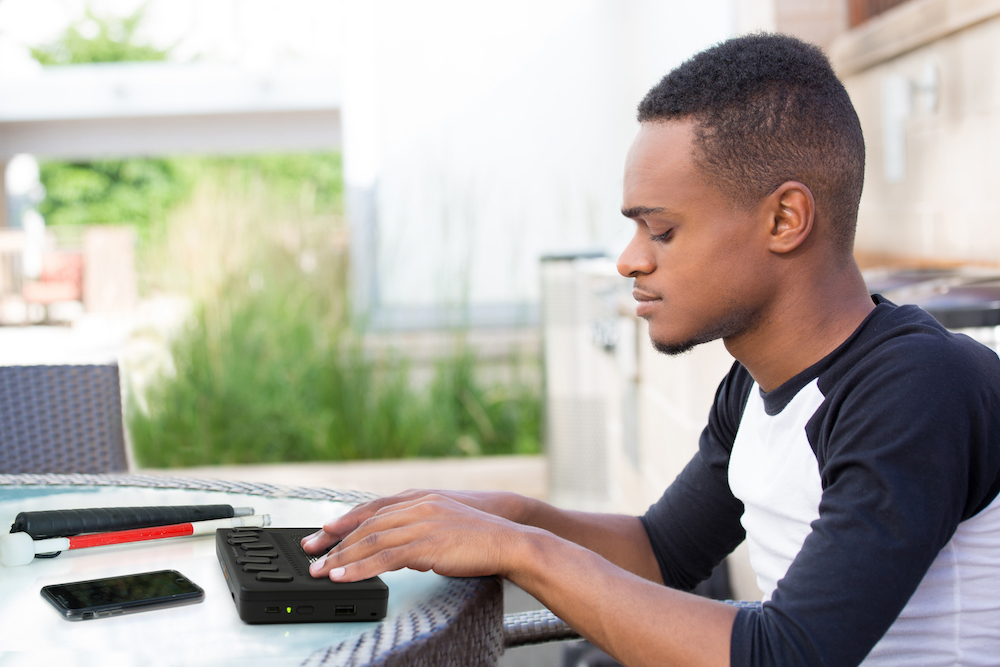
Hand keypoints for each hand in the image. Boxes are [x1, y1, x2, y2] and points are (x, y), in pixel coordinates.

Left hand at [300, 488, 524, 555]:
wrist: (509, 540)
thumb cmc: (480, 536)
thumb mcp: (444, 521)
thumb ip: (419, 524)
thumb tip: (396, 541)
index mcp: (419, 498)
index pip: (372, 508)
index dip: (344, 521)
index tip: (321, 533)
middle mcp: (416, 506)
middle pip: (365, 523)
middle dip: (333, 541)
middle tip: (310, 554)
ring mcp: (420, 523)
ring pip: (370, 540)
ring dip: (341, 557)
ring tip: (321, 572)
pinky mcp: (425, 545)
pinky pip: (384, 558)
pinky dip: (360, 569)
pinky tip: (344, 577)